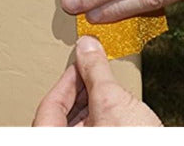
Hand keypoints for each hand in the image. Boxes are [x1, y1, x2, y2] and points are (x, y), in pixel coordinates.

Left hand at [32, 36, 161, 126]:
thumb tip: (86, 47)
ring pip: (76, 125)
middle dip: (79, 89)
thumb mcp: (112, 101)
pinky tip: (113, 105)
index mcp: (56, 139)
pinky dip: (99, 115)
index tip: (81, 63)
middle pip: (61, 115)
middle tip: (93, 71)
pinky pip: (91, 131)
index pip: (50, 105)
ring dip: (90, 101)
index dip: (67, 79)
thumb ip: (96, 71)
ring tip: (106, 86)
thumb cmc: (133, 142)